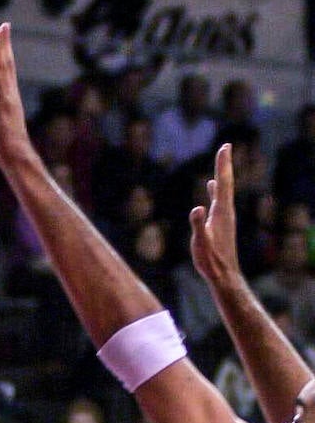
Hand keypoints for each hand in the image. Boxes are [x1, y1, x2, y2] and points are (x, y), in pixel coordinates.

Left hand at [0, 23, 33, 175]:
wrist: (15, 159)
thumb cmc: (8, 154)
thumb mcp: (1, 138)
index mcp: (9, 101)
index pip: (6, 74)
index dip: (4, 57)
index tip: (3, 42)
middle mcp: (10, 95)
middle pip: (8, 64)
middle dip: (5, 44)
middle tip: (4, 25)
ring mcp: (8, 97)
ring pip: (4, 67)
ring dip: (0, 47)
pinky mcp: (3, 102)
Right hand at [189, 143, 240, 290]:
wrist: (224, 275)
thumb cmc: (211, 261)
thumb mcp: (201, 243)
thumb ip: (198, 225)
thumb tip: (196, 208)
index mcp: (221, 212)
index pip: (223, 183)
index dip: (223, 165)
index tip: (225, 146)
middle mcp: (226, 211)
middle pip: (226, 183)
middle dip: (224, 165)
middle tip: (225, 147)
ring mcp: (224, 218)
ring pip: (223, 191)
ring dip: (221, 176)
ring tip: (221, 163)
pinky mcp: (221, 224)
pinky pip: (219, 200)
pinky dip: (216, 190)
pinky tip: (212, 188)